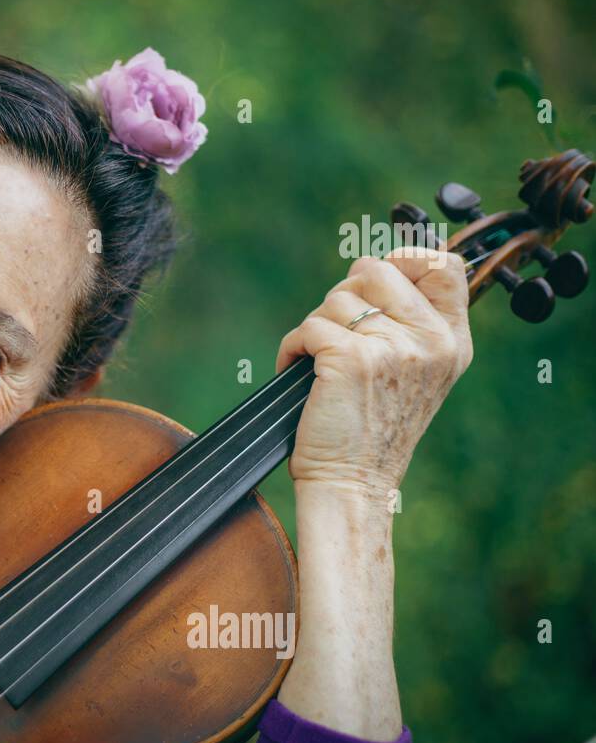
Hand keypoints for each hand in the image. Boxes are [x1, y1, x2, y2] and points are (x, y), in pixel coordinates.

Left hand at [274, 246, 473, 498]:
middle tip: (338, 333)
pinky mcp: (350, 358)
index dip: (403, 260)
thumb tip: (377, 266)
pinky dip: (292, 348)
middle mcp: (429, 341)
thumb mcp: (414, 374)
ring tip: (321, 364)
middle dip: (345, 295)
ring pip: (336, 299)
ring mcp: (392, 347)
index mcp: (451, 342)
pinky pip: (307, 327)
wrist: (353, 483)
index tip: (375, 284)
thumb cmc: (372, 430)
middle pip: (375, 270)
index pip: (441, 265)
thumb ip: (409, 323)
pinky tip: (299, 372)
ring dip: (316, 327)